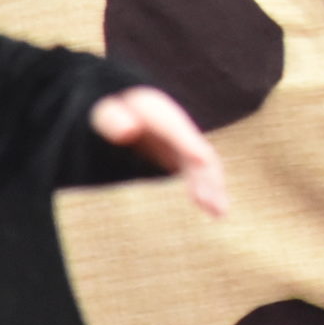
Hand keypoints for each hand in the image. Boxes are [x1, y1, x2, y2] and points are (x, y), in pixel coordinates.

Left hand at [89, 87, 227, 215]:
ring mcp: (180, 143)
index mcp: (157, 112)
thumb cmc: (107, 115)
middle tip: (211, 202)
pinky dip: (204, 189)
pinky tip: (210, 208)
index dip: (189, 143)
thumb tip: (128, 130)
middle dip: (208, 175)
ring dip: (213, 187)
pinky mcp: (179, 157)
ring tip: (220, 212)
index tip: (201, 160)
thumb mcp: (104, 113)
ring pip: (203, 166)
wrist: (117, 113)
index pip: (175, 129)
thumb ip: (113, 118)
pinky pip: (197, 173)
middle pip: (198, 151)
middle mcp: (176, 128)